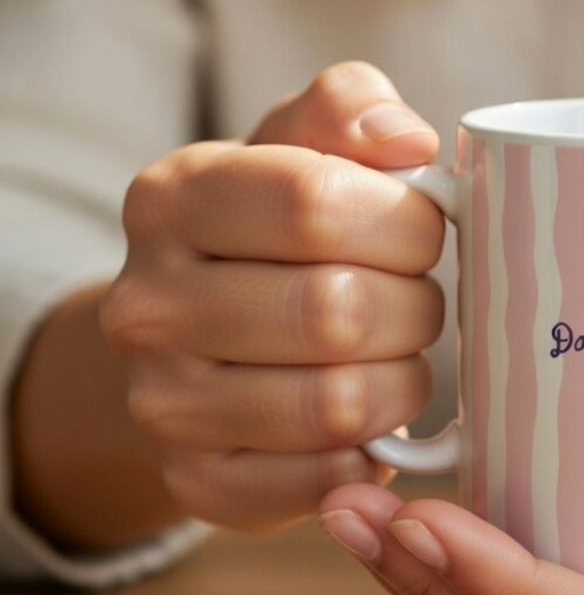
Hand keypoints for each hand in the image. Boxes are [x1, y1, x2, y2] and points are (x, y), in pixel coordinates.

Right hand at [100, 62, 444, 530]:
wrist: (203, 335)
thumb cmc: (280, 231)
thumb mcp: (304, 145)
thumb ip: (350, 111)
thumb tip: (405, 140)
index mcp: (175, 197)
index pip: (319, 204)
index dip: (405, 224)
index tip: (423, 233)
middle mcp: (148, 302)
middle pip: (336, 312)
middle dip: (414, 308)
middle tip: (418, 304)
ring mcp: (163, 403)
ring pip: (337, 405)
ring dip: (403, 383)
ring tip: (399, 360)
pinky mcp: (197, 481)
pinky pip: (322, 483)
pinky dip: (372, 455)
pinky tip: (372, 424)